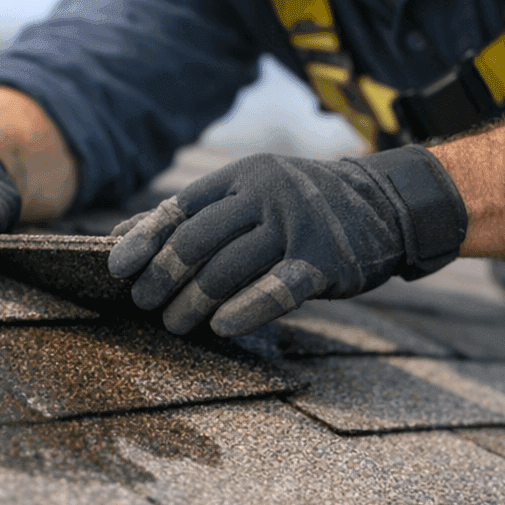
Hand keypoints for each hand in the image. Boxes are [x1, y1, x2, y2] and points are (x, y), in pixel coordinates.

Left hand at [107, 146, 466, 335]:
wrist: (386, 204)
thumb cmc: (302, 207)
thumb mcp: (251, 195)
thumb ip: (194, 213)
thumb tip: (121, 236)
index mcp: (244, 176)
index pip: (181, 207)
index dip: (145, 239)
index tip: (118, 269)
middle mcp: (267, 195)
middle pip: (198, 240)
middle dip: (163, 277)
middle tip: (145, 304)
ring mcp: (297, 226)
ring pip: (228, 269)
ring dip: (193, 303)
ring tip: (176, 324)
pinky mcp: (324, 262)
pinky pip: (275, 290)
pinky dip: (243, 311)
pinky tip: (221, 328)